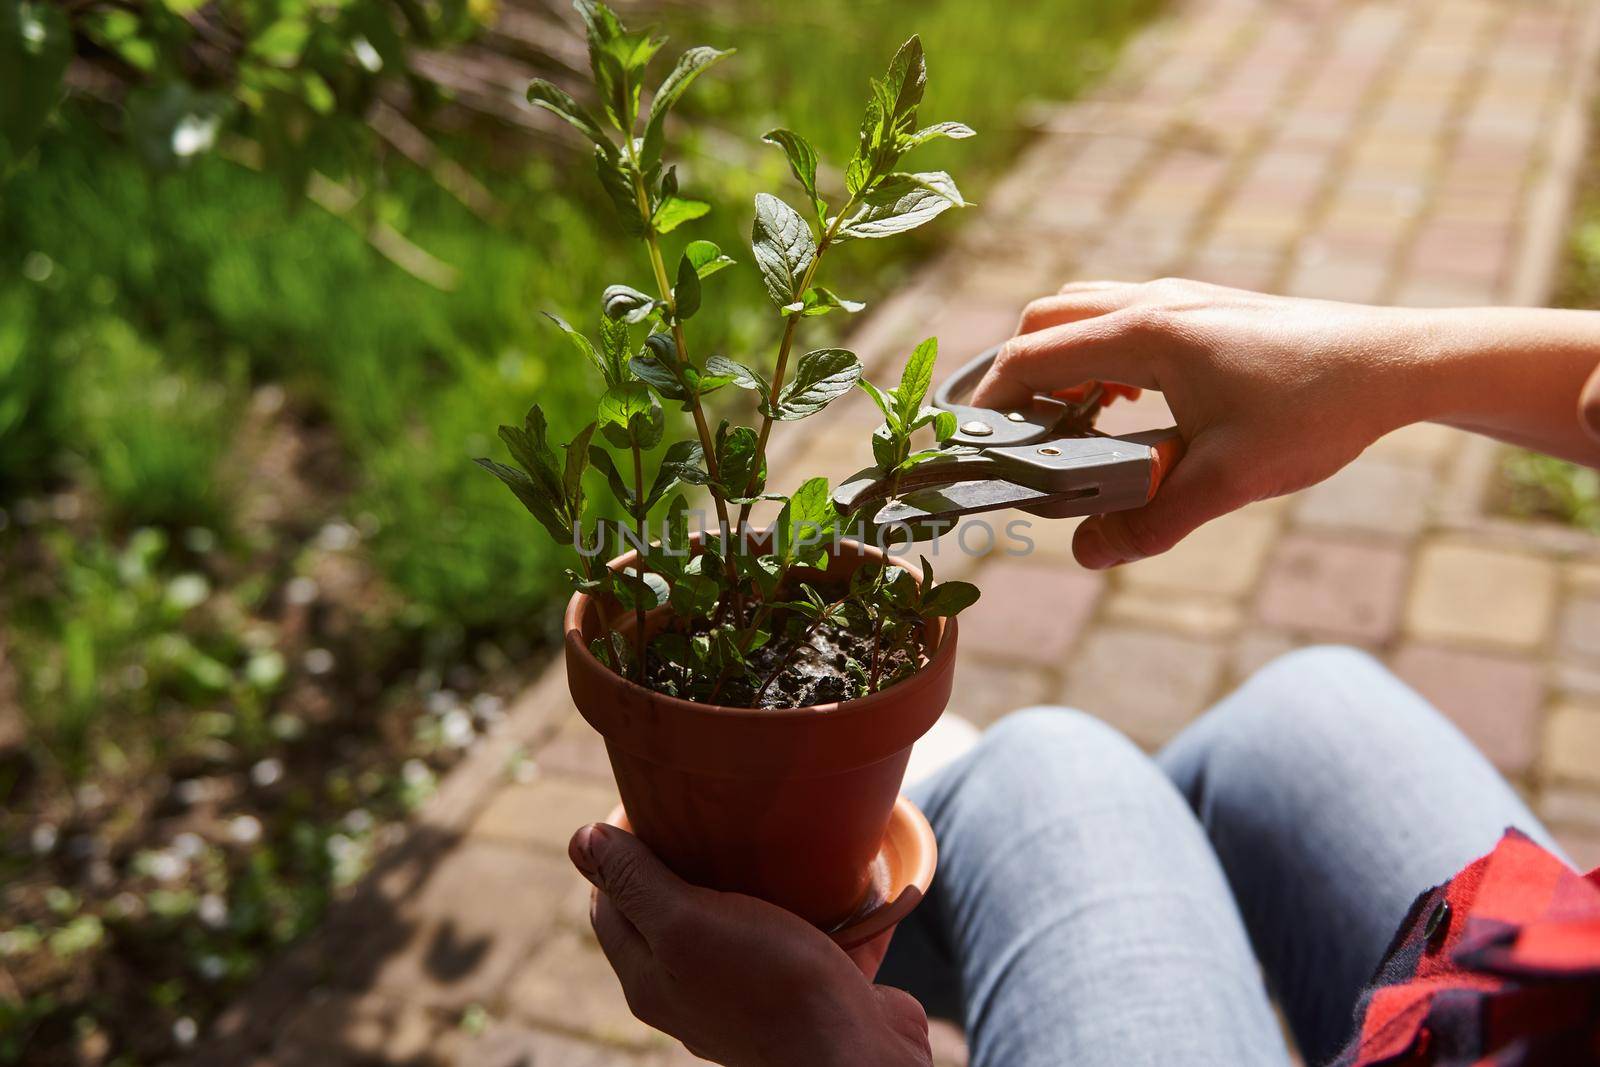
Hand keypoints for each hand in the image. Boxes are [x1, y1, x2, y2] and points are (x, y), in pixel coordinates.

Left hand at [569, 823, 931, 1066]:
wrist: (859, 1051)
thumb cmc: (773, 987)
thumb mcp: (689, 923)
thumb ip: (636, 883)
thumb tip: (581, 839)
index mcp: (651, 979)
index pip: (611, 902)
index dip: (619, 848)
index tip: (652, 800)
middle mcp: (692, 992)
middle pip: (670, 909)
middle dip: (685, 857)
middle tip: (710, 811)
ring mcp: (747, 995)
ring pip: (736, 921)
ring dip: (753, 878)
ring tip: (770, 835)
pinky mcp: (803, 991)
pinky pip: (798, 935)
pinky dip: (810, 904)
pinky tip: (826, 875)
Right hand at [975, 278, 1599, 568]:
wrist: (1395, 363)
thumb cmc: (1315, 412)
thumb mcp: (1228, 479)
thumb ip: (1150, 519)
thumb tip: (1085, 554)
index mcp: (1145, 334)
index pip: (1032, 358)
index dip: (991, 403)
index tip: (973, 446)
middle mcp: (1152, 303)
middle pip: (1045, 321)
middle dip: (1014, 376)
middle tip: (1017, 438)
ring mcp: (1178, 299)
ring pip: (1082, 311)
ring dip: (1058, 360)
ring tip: (1069, 424)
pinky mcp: (1201, 308)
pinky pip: (1120, 317)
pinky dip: (1097, 353)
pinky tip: (1126, 403)